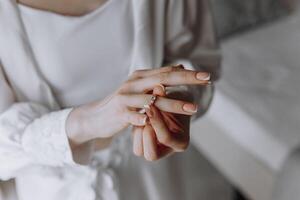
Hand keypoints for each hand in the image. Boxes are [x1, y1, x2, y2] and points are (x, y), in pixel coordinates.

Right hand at [66, 65, 209, 146]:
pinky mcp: (119, 113)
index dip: (188, 74)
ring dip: (173, 104)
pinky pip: (133, 115)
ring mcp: (125, 98)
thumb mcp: (141, 87)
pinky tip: (152, 121)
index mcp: (140, 77)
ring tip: (193, 109)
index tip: (207, 76)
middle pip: (163, 79)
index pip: (167, 72)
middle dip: (187, 80)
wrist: (96, 116)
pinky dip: (143, 117)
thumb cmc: (123, 103)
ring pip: (152, 100)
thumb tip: (180, 67)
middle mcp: (134, 84)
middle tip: (207, 80)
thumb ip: (159, 78)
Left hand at [132, 85, 190, 160]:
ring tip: (143, 116)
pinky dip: (135, 131)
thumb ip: (165, 96)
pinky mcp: (145, 145)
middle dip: (145, 135)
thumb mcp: (173, 99)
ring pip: (139, 151)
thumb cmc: (177, 100)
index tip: (150, 105)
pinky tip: (139, 118)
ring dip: (138, 132)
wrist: (174, 102)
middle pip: (151, 155)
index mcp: (181, 142)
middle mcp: (169, 150)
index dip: (156, 122)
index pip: (165, 138)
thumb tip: (158, 87)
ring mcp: (156, 149)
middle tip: (144, 116)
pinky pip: (135, 144)